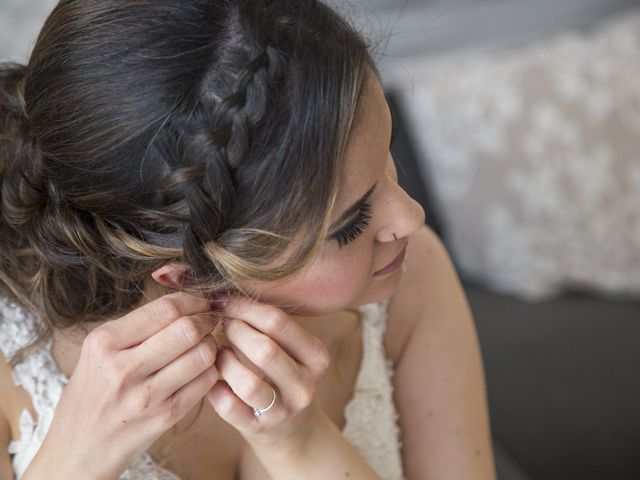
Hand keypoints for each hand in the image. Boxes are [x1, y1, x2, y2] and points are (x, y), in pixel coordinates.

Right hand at [37, 292, 223, 478]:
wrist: (78, 448)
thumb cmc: (93, 392)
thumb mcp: (98, 351)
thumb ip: (137, 326)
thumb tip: (186, 302)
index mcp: (104, 342)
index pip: (165, 309)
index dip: (193, 300)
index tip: (201, 302)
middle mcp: (123, 368)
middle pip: (187, 329)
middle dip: (207, 320)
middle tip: (210, 320)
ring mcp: (146, 395)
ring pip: (202, 354)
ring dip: (212, 345)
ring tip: (205, 344)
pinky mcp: (165, 416)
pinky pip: (205, 382)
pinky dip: (211, 370)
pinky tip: (201, 369)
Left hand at [206, 295, 330, 449]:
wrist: (292, 430)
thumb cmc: (282, 374)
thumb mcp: (289, 348)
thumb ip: (267, 322)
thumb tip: (224, 290)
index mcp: (316, 356)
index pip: (278, 322)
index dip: (245, 307)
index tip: (224, 299)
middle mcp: (305, 384)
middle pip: (264, 349)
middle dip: (234, 330)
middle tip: (219, 322)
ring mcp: (283, 411)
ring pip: (246, 382)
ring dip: (224, 362)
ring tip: (218, 354)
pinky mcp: (259, 430)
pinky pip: (228, 407)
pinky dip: (215, 389)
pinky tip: (213, 380)